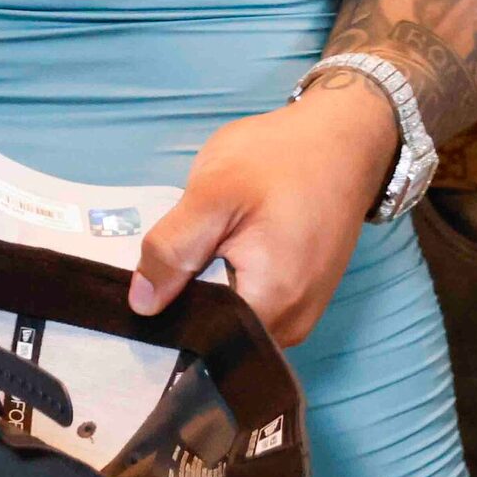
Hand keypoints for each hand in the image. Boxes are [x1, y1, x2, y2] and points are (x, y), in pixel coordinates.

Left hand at [130, 74, 400, 345]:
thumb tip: (141, 304)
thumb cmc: (279, 159)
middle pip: (217, 331)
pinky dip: (226, 280)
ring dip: (203, 288)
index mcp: (272, 305)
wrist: (341, 138)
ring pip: (232, 316)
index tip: (136, 290)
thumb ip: (174, 249)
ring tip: (182, 252)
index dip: (164, 315)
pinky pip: (251, 301)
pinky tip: (211, 250)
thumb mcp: (213, 194)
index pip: (201, 338)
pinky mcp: (300, 294)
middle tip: (155, 261)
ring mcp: (300, 312)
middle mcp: (292, 325)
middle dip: (182, 302)